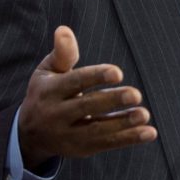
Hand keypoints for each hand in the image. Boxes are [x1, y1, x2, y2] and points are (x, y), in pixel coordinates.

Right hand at [18, 26, 156, 169]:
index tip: (118, 73)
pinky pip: (107, 144)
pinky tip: (149, 132)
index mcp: (49, 91)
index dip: (96, 77)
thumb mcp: (48, 71)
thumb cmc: (46, 91)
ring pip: (98, 130)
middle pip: (87, 107)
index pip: (74, 83)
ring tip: (144, 114)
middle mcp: (57, 114)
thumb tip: (64, 30)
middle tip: (136, 94)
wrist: (30, 133)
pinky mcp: (82, 149)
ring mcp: (69, 135)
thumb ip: (62, 53)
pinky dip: (129, 139)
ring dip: (123, 124)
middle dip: (112, 101)